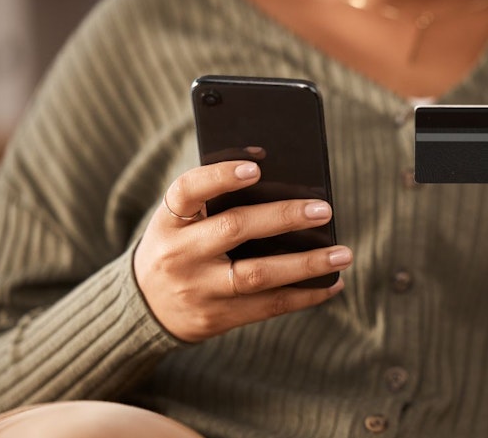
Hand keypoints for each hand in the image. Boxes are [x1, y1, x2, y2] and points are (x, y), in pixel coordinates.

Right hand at [133, 160, 350, 342]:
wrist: (144, 308)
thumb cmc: (178, 247)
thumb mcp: (180, 222)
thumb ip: (216, 204)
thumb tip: (285, 185)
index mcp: (168, 220)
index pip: (188, 190)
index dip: (219, 177)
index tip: (255, 168)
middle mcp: (179, 254)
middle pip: (233, 229)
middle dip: (282, 217)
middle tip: (324, 210)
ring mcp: (198, 289)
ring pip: (257, 275)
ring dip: (306, 264)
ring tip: (343, 253)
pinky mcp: (217, 317)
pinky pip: (267, 306)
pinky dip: (304, 295)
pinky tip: (331, 284)